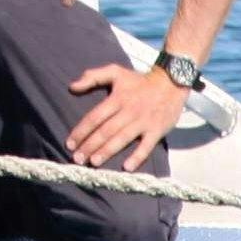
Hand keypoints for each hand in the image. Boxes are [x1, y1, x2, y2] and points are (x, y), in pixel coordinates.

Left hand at [63, 62, 184, 170]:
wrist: (171, 81)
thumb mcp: (115, 72)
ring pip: (122, 139)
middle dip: (90, 145)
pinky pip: (146, 146)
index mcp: (117, 98)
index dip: (81, 131)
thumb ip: (93, 76)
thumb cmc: (140, 80)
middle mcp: (129, 111)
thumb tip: (72, 87)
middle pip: (105, 131)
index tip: (69, 143)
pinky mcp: (157, 130)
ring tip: (93, 162)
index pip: (94, 117)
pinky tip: (127, 168)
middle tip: (77, 159)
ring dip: (107, 152)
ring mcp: (143, 122)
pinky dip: (137, 156)